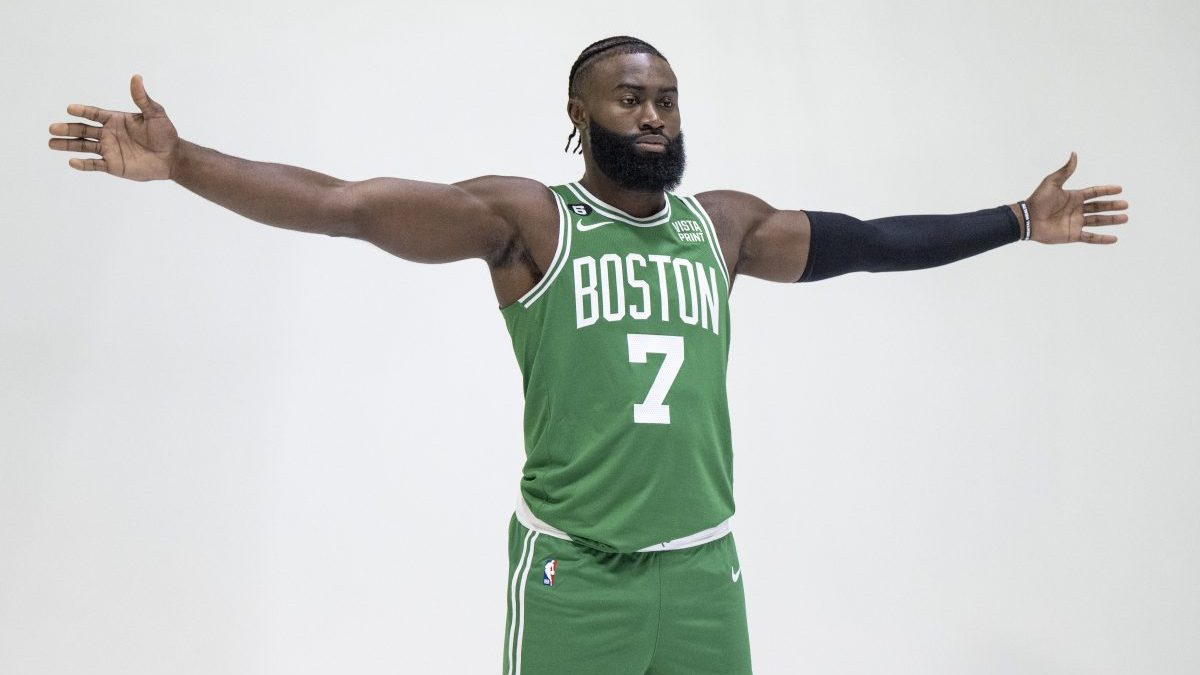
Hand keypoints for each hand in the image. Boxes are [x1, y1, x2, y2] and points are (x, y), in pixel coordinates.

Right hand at [47, 74, 179, 181]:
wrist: (172, 157)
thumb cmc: (165, 133)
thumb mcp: (155, 114)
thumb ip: (142, 98)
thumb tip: (136, 77)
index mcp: (115, 119)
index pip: (94, 114)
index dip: (82, 111)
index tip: (70, 109)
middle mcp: (108, 133)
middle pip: (83, 130)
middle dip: (68, 129)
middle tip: (52, 128)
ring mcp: (109, 149)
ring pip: (84, 146)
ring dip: (68, 145)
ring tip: (51, 143)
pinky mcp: (113, 165)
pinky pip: (95, 165)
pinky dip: (83, 164)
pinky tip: (72, 161)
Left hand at [1024, 152, 1128, 243]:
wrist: (1028, 219)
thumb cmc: (1038, 200)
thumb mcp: (1052, 183)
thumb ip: (1065, 170)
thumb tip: (1074, 154)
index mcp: (1073, 197)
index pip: (1094, 192)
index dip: (1106, 191)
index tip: (1120, 189)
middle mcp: (1076, 210)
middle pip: (1099, 207)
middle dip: (1112, 206)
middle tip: (1126, 205)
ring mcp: (1075, 223)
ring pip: (1098, 221)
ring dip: (1111, 220)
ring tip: (1125, 218)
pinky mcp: (1072, 235)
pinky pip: (1090, 238)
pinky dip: (1102, 239)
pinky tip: (1114, 239)